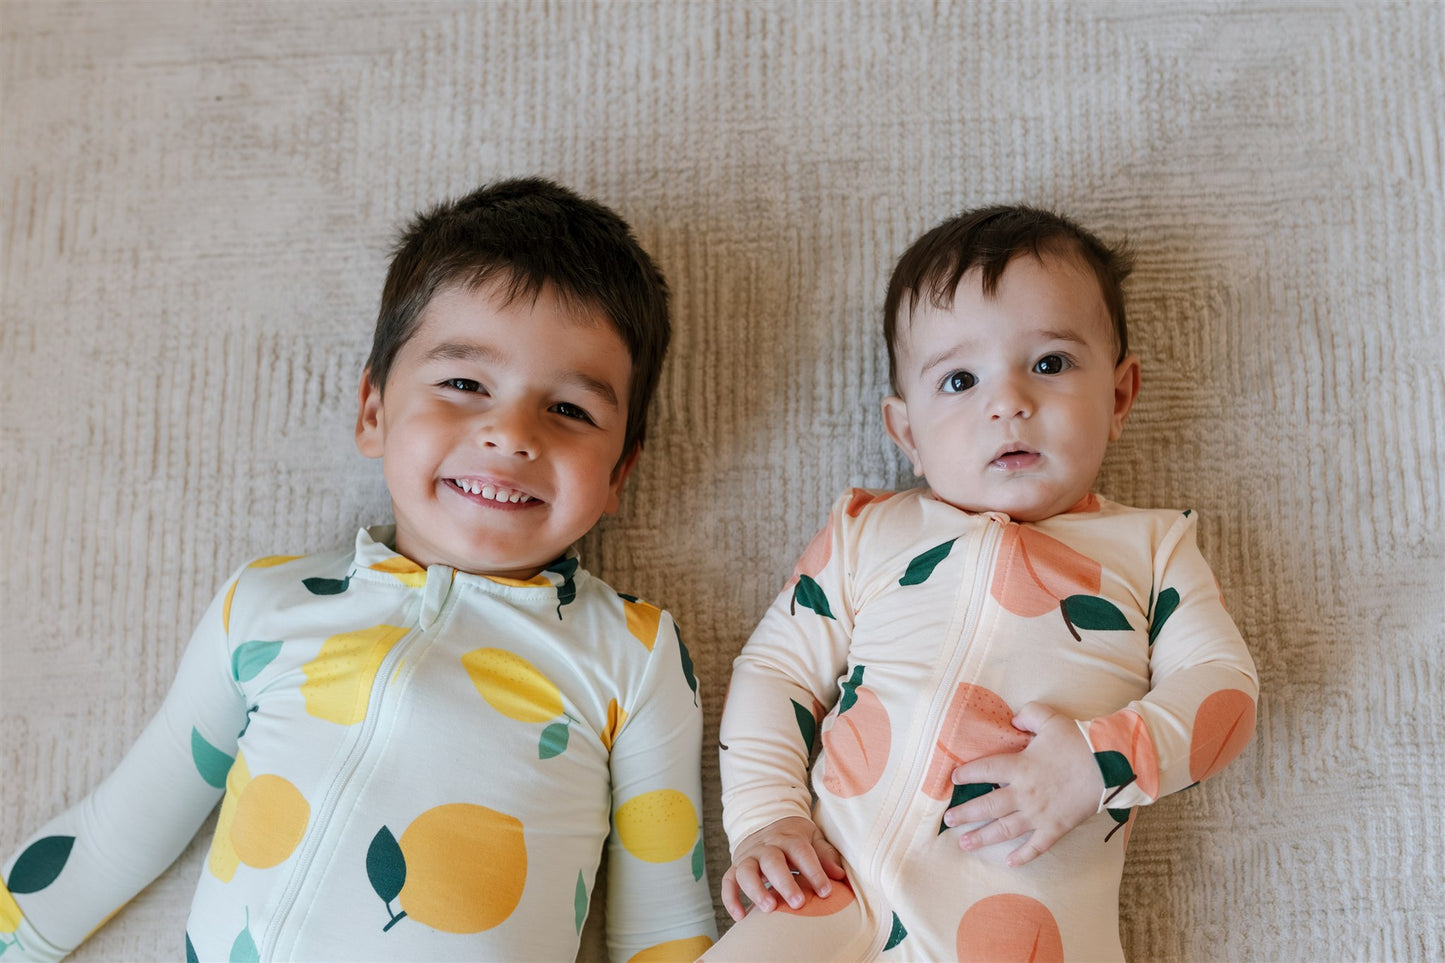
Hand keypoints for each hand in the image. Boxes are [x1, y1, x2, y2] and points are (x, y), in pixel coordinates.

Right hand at [720, 816, 846, 920]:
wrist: (765, 822)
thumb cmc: (795, 838)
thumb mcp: (813, 838)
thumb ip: (825, 855)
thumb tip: (838, 875)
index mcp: (788, 837)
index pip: (800, 851)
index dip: (813, 871)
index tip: (826, 892)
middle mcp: (766, 846)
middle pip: (772, 861)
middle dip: (784, 883)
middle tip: (798, 904)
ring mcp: (749, 857)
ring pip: (746, 871)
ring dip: (756, 890)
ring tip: (769, 909)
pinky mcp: (735, 868)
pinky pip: (728, 882)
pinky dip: (730, 899)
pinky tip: (741, 917)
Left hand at [943, 702, 1102, 866]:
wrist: (1110, 766)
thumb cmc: (1079, 742)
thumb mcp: (1050, 718)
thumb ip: (1028, 715)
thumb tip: (1013, 719)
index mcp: (1019, 766)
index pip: (984, 770)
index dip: (967, 774)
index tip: (954, 778)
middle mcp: (1024, 793)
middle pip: (987, 806)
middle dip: (965, 814)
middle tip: (948, 820)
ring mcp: (1039, 814)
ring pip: (1005, 829)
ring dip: (983, 838)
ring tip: (964, 844)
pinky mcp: (1056, 828)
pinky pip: (1036, 846)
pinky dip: (1022, 856)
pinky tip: (1009, 862)